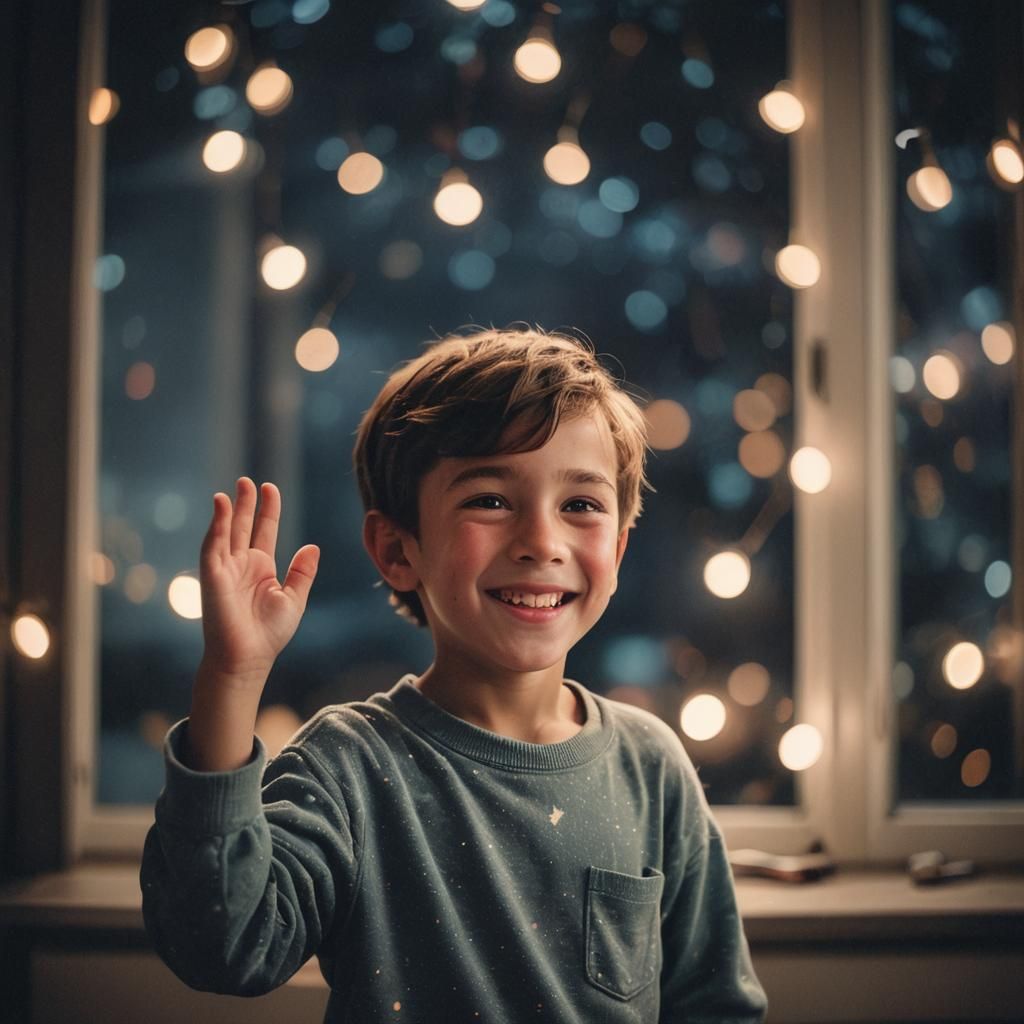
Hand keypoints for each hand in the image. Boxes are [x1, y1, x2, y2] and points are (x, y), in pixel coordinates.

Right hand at [198, 477, 318, 685]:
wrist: (248, 659)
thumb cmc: (269, 634)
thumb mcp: (293, 599)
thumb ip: (302, 572)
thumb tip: (312, 546)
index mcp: (262, 568)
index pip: (264, 530)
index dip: (267, 510)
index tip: (269, 488)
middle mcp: (242, 565)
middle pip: (243, 526)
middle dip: (245, 503)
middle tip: (247, 481)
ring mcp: (226, 569)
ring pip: (226, 531)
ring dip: (229, 509)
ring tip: (234, 488)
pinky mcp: (212, 576)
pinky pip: (213, 545)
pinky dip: (216, 525)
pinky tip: (220, 505)